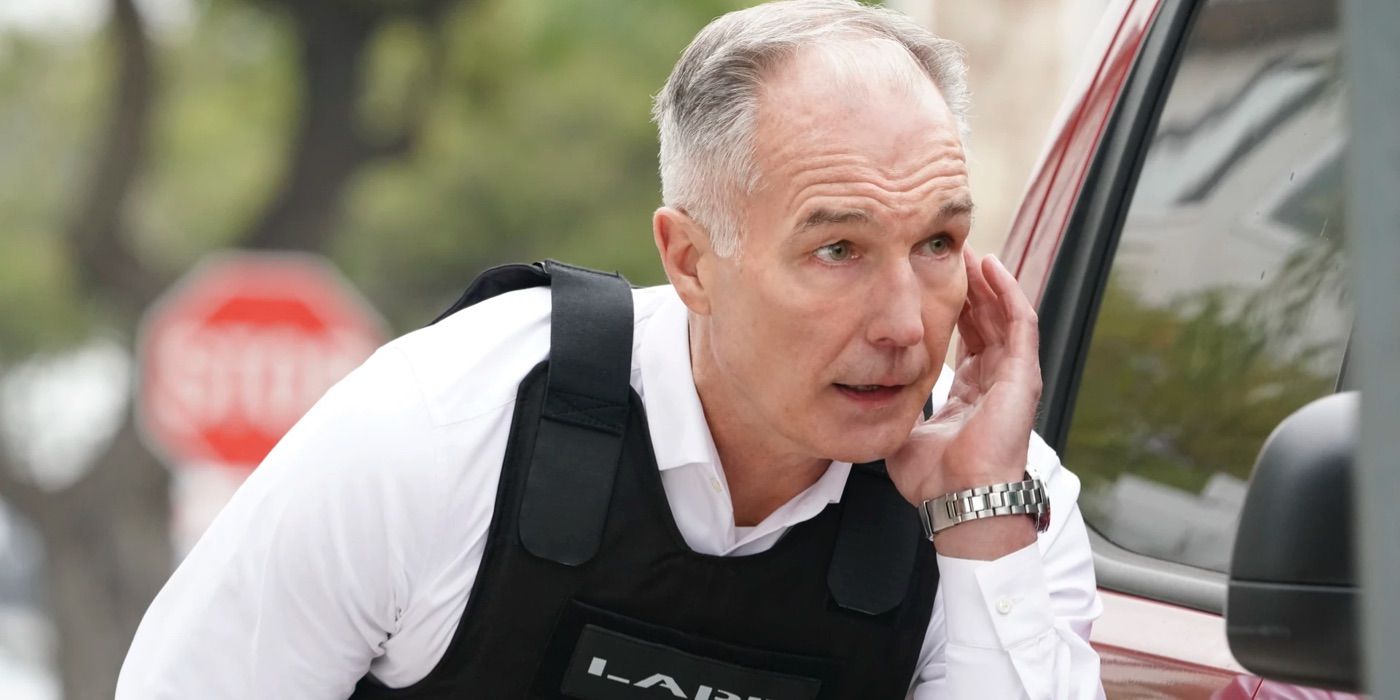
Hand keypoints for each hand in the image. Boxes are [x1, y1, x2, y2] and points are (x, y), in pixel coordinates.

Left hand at [886, 248, 1042, 556]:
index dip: (953, 306)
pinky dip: (1007, 292)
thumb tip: (865, 393)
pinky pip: (1021, 322)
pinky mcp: (1024, 375)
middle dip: (969, 286)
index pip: (967, 338)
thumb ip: (894, 407)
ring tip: (968, 251)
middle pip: (986, 319)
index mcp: (971, 392)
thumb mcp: (905, 431)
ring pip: (1004, 314)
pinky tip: (991, 267)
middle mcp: (995, 380)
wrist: (960, 500)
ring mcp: (1013, 376)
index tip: (931, 279)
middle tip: (949, 254)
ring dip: (987, 281)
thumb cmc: (936, 479)